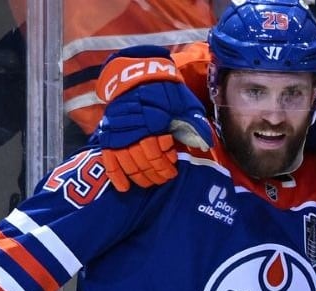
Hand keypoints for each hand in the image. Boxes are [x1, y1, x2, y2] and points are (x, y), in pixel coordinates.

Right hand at [95, 45, 212, 191]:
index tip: (173, 168)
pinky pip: (109, 159)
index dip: (165, 165)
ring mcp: (118, 133)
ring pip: (128, 163)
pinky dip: (116, 175)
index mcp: (151, 122)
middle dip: (155, 174)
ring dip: (140, 177)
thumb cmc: (166, 92)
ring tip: (150, 182)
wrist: (138, 77)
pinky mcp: (109, 135)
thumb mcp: (185, 104)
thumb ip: (194, 124)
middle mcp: (132, 129)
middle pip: (143, 161)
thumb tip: (206, 144)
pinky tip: (124, 188)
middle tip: (164, 179)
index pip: (156, 154)